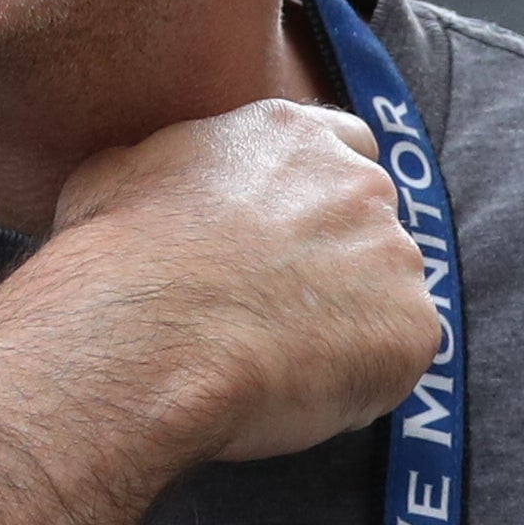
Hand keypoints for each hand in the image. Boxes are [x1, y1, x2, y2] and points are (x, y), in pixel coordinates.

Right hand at [41, 98, 441, 461]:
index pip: (345, 145)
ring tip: (281, 359)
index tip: (291, 237)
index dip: (319, 196)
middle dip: (339, 259)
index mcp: (289, 136)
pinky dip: (362, 377)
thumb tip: (146, 186)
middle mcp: (357, 183)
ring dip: (351, 319)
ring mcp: (393, 256)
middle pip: (372, 219)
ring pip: (389, 291)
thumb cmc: (115, 260)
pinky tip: (300, 389)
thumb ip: (161, 169)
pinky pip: (397, 356)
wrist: (144, 339)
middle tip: (280, 308)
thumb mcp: (113, 176)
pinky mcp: (410, 330)